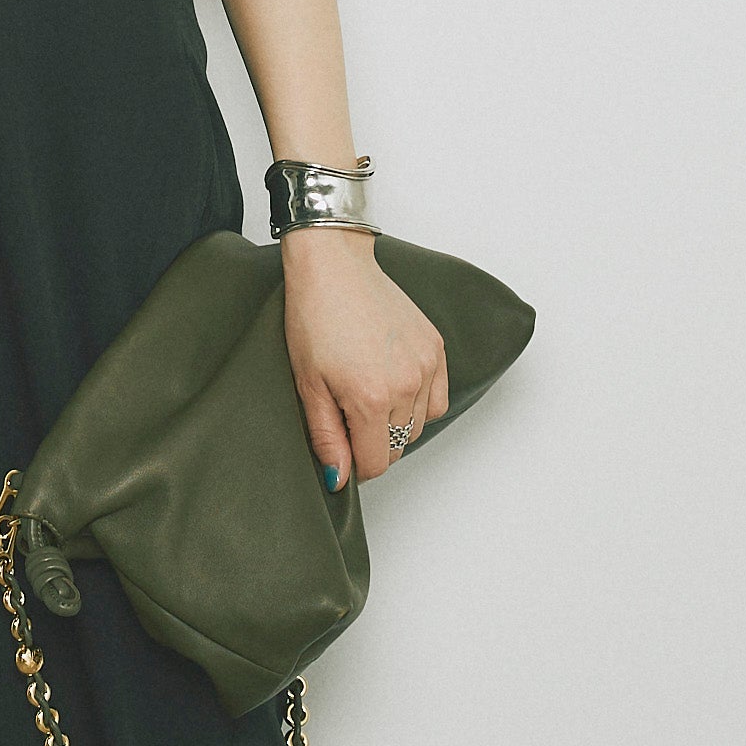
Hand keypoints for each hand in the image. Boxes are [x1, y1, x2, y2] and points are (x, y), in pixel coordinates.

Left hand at [280, 229, 449, 489]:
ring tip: (367, 396)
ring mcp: (426, 366)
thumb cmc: (314, 318)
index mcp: (371, 398)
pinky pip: (438, 399)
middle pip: (397, 447)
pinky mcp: (436, 349)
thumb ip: (327, 436)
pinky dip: (420, 403)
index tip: (341, 452)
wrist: (334, 267)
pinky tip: (394, 387)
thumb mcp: (307, 384)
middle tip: (346, 416)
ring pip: (419, 425)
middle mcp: (406, 385)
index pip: (377, 464)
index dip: (355, 466)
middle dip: (372, 443)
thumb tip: (339, 478)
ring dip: (395, 424)